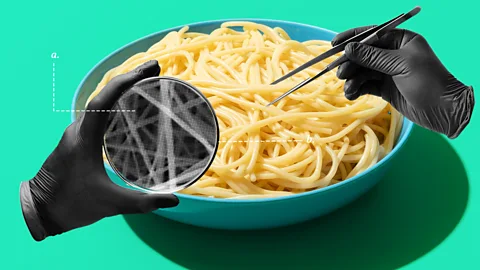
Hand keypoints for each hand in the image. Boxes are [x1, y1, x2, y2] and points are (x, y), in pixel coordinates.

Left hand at [20, 60, 178, 241]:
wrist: (41, 212)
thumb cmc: (73, 204)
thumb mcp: (110, 204)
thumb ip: (143, 203)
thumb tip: (174, 201)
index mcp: (84, 139)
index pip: (103, 102)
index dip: (125, 83)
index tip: (147, 71)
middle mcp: (78, 131)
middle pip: (104, 97)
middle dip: (130, 80)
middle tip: (155, 70)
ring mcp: (76, 134)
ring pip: (101, 105)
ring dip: (123, 92)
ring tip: (148, 84)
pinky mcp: (78, 141)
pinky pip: (99, 116)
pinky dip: (116, 106)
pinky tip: (131, 110)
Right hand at [332, 26, 474, 137]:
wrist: (443, 110)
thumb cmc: (427, 81)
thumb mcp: (400, 65)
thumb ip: (373, 57)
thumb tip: (348, 49)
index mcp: (400, 40)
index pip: (372, 34)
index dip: (352, 38)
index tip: (334, 44)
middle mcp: (392, 54)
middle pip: (363, 54)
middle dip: (350, 63)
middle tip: (340, 73)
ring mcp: (388, 72)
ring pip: (362, 71)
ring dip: (352, 79)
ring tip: (349, 89)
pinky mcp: (385, 88)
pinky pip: (365, 85)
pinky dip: (357, 89)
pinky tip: (352, 94)